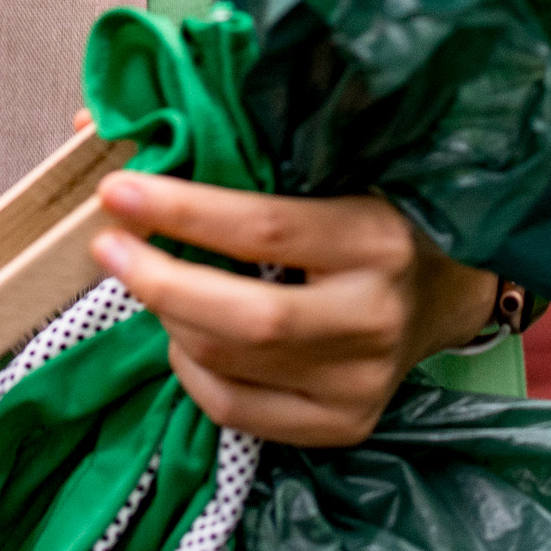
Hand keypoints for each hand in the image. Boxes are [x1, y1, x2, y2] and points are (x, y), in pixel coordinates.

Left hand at [87, 171, 499, 446]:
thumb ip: (235, 144)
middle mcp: (374, 316)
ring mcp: (361, 382)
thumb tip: (102, 125)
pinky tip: (184, 336)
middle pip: (244, 317)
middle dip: (159, 280)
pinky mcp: (345, 424)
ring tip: (151, 281)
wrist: (448, 290)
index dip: (181, 211)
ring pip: (230, 366)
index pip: (264, 229)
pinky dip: (192, 373)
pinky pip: (237, 412)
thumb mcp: (328, 166)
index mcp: (375, 236)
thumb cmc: (373, 207)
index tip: (117, 190)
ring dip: (170, 319)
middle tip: (106, 245)